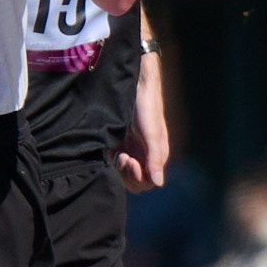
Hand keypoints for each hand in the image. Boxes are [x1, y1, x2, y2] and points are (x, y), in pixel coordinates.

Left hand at [117, 47, 169, 190]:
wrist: (133, 83)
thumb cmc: (146, 106)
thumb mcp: (152, 132)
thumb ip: (155, 158)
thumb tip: (158, 183)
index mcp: (154, 155)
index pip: (146, 182)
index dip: (138, 178)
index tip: (130, 161)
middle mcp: (142, 155)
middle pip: (133, 181)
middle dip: (127, 174)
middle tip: (122, 156)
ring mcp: (128, 148)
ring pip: (121, 173)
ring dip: (118, 167)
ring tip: (117, 152)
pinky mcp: (114, 142)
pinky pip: (110, 160)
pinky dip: (108, 159)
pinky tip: (109, 147)